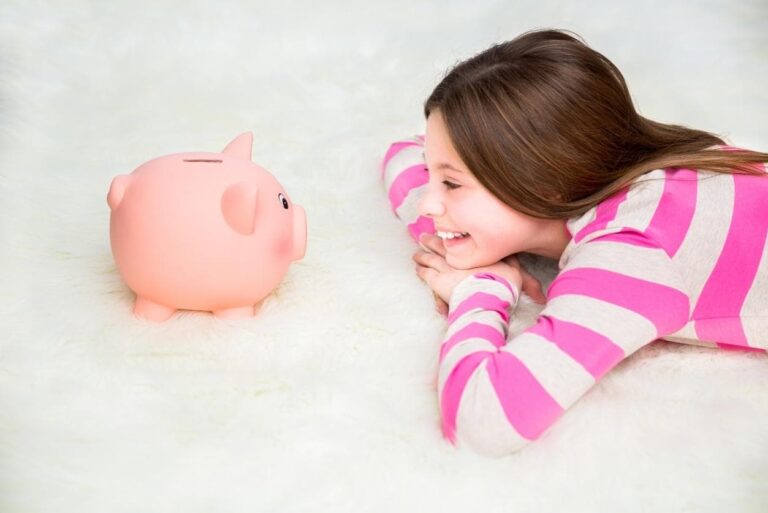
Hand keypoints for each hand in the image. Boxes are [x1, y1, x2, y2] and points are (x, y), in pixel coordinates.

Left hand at [413, 234, 545, 309]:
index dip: (453, 236)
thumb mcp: (516, 274)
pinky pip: (426, 274)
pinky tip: (417, 268)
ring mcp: (446, 267)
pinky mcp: (437, 281)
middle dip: (433, 240)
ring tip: (417, 252)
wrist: (487, 295)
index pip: (461, 240)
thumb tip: (530, 274)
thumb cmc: (502, 284)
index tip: (446, 232)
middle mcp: (460, 256)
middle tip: (424, 236)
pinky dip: (421, 270)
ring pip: (430, 257)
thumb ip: (516, 266)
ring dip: (423, 254)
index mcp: (475, 252)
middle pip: (442, 245)